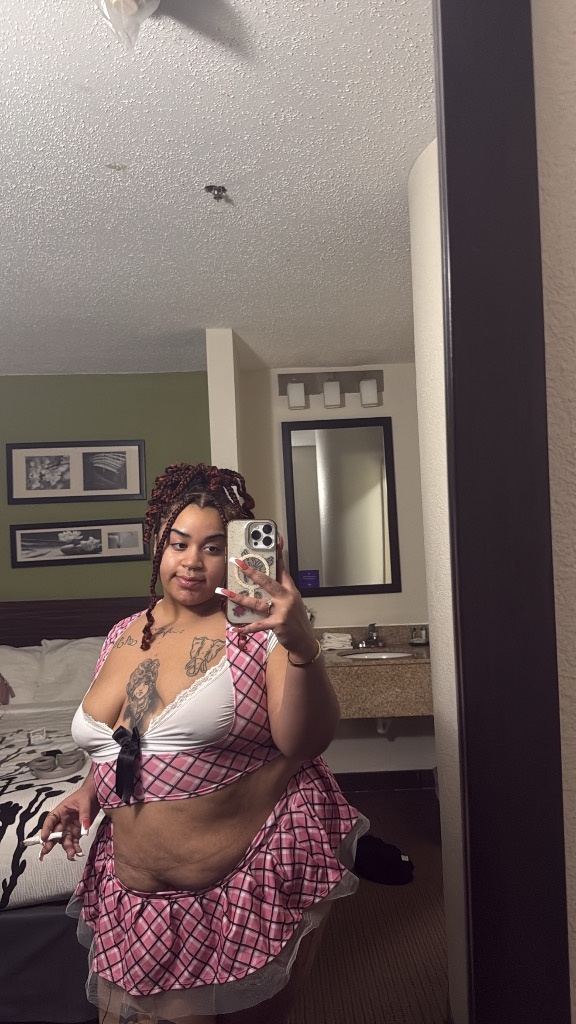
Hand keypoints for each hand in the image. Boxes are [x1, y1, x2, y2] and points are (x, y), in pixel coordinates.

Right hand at [39, 783, 98, 861]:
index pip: (50, 820)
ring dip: (67, 848)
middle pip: (55, 834)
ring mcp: (69, 828)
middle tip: (46, 851)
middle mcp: (62, 821)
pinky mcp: (77, 832)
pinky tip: (78, 853)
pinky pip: (75, 842)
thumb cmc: (86, 795)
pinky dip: (76, 848)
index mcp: (60, 811)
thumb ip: (84, 814)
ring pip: (65, 840)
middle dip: (50, 843)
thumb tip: (84, 827)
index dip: (46, 829)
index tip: (44, 837)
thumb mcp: (84, 802)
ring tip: (71, 855)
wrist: (96, 796)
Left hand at [220, 539, 317, 661]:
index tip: (274, 541)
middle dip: (251, 571)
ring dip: (239, 597)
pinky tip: (235, 628)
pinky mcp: (277, 624)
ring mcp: (282, 610)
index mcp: (291, 590)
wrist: (304, 641)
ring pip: (257, 601)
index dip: (278, 555)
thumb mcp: (292, 603)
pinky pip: (257, 624)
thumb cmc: (296, 622)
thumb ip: (280, 593)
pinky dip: (246, 628)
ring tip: (225, 592)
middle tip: (237, 562)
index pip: (283, 569)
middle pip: (267, 581)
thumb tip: (264, 584)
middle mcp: (287, 597)